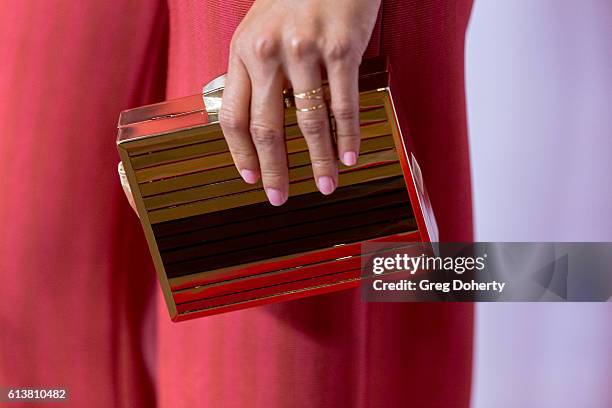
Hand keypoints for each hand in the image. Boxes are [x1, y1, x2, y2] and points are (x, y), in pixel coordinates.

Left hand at [219, 0, 380, 205]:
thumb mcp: (260, 26)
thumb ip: (254, 68)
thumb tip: (251, 114)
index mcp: (243, 51)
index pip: (233, 116)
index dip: (240, 154)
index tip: (250, 179)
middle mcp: (269, 53)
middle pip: (266, 127)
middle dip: (274, 170)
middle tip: (280, 197)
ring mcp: (306, 51)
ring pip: (308, 122)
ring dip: (318, 161)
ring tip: (324, 186)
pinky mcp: (341, 49)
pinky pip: (342, 103)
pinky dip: (347, 135)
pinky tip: (349, 157)